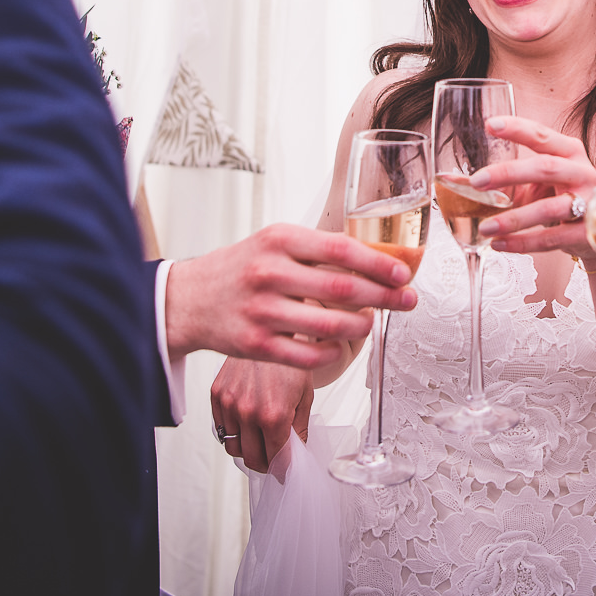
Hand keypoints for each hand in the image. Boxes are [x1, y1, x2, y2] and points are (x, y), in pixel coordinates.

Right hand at [163, 223, 417, 365]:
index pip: (341, 249)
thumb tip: (376, 256)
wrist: (187, 299)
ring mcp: (261, 311)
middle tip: (408, 300)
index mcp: (279, 239)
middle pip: (342, 288)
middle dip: (385, 296)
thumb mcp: (274, 242)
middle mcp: (269, 273)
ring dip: (361, 326)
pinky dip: (332, 351)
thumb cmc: (241, 267)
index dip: (379, 263)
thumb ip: (318, 248)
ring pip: (329, 325)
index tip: (404, 273)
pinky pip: (307, 355)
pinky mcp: (255, 345)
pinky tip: (340, 344)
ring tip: (371, 322)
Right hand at [211, 359, 313, 474]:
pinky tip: (247, 421)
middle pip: (252, 460)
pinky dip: (234, 431)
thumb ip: (299, 430)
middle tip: (276, 458)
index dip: (284, 469)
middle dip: (267, 464)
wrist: (271, 330)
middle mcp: (248, 411)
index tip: (286, 471)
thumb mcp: (305, 396)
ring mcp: (229, 403)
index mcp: (274, 415)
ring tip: (261, 438)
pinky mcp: (217, 394)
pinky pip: (221, 428)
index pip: (277, 461)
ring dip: (248, 448)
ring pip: (234, 447)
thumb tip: (296, 456)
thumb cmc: (290, 361)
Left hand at [470, 115, 595, 263]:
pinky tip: (499, 244)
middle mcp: (581, 172)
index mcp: (569, 151)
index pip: (542, 135)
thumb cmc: (559, 197)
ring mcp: (588, 202)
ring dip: (514, 218)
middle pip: (545, 167)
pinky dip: (523, 242)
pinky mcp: (587, 232)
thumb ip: (502, 181)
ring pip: (549, 208)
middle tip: (477, 181)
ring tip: (484, 227)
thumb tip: (453, 180)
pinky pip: (552, 239)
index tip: (490, 125)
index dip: (517, 129)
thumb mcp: (535, 184)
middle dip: (509, 173)